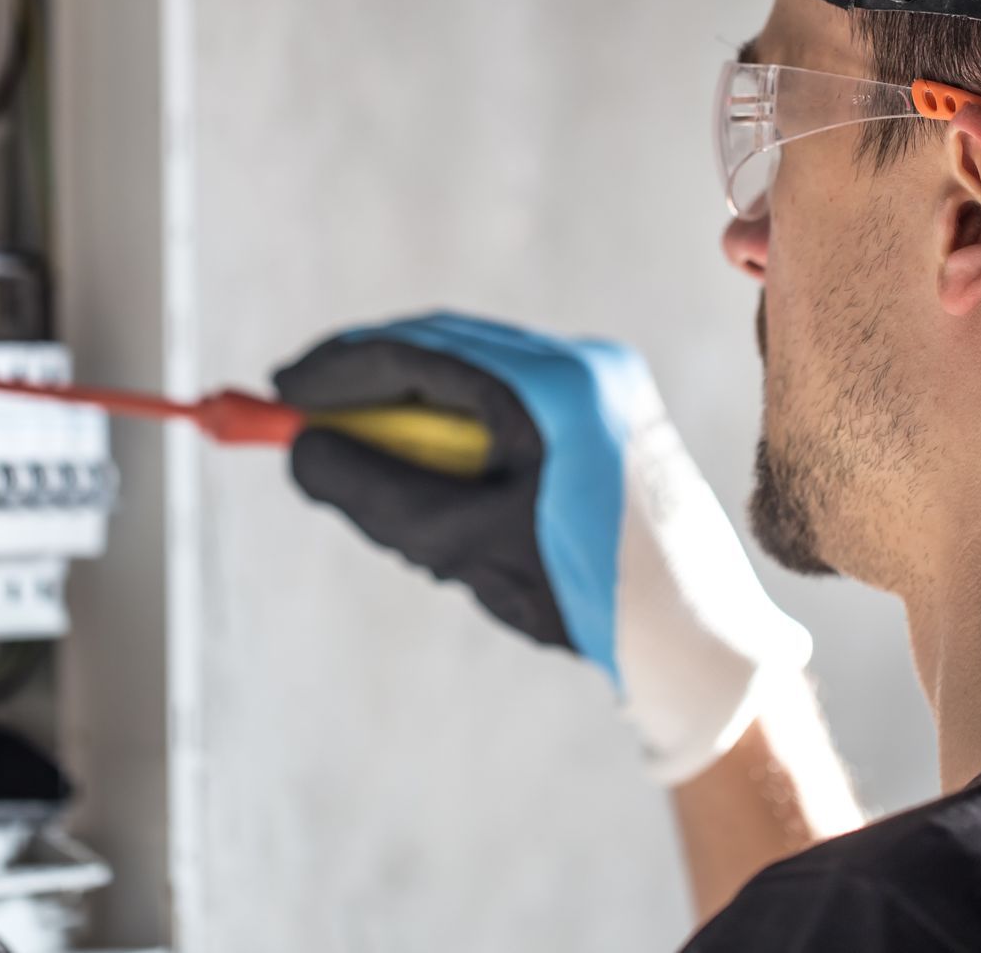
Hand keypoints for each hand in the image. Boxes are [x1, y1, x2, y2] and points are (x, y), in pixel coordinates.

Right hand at [273, 311, 812, 783]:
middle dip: (368, 377)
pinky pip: (512, 393)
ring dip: (409, 398)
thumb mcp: (464, 547)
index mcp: (560, 389)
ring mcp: (606, 380)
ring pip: (478, 368)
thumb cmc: (589, 594)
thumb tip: (302, 451)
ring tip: (347, 441)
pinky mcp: (611, 406)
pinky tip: (420, 457)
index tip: (282, 389)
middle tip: (297, 406)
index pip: (425, 353)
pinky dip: (456, 416)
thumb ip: (376, 493)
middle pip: (450, 347)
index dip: (343, 370)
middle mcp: (588, 364)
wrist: (699, 634)